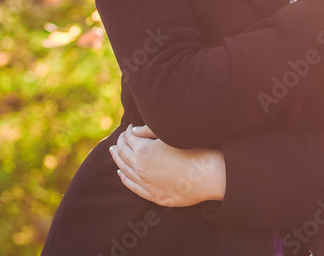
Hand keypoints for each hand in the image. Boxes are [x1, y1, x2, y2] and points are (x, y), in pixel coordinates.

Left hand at [109, 124, 225, 206]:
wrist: (209, 175)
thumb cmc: (194, 151)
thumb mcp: (171, 135)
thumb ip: (150, 131)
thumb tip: (134, 130)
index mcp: (144, 151)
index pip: (128, 139)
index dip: (128, 132)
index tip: (131, 128)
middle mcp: (140, 168)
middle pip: (122, 154)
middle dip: (120, 144)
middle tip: (121, 138)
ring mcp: (146, 183)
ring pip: (124, 170)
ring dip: (118, 160)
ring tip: (114, 152)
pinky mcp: (153, 195)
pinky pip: (132, 186)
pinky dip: (124, 179)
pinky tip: (121, 173)